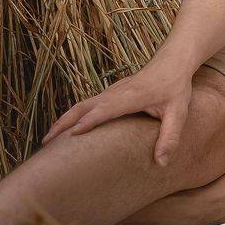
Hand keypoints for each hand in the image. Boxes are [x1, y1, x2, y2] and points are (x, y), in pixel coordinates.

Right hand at [42, 60, 194, 165]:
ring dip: (64, 119)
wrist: (173, 61)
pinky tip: (67, 127)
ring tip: (48, 139)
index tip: (72, 135)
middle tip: (46, 143)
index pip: (105, 109)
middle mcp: (116, 92)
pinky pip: (87, 104)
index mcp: (131, 96)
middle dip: (64, 123)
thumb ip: (171, 137)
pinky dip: (73, 115)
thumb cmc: (176, 86)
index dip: (89, 121)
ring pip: (82, 105)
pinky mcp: (111, 92)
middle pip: (84, 107)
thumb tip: (162, 163)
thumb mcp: (179, 112)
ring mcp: (111, 91)